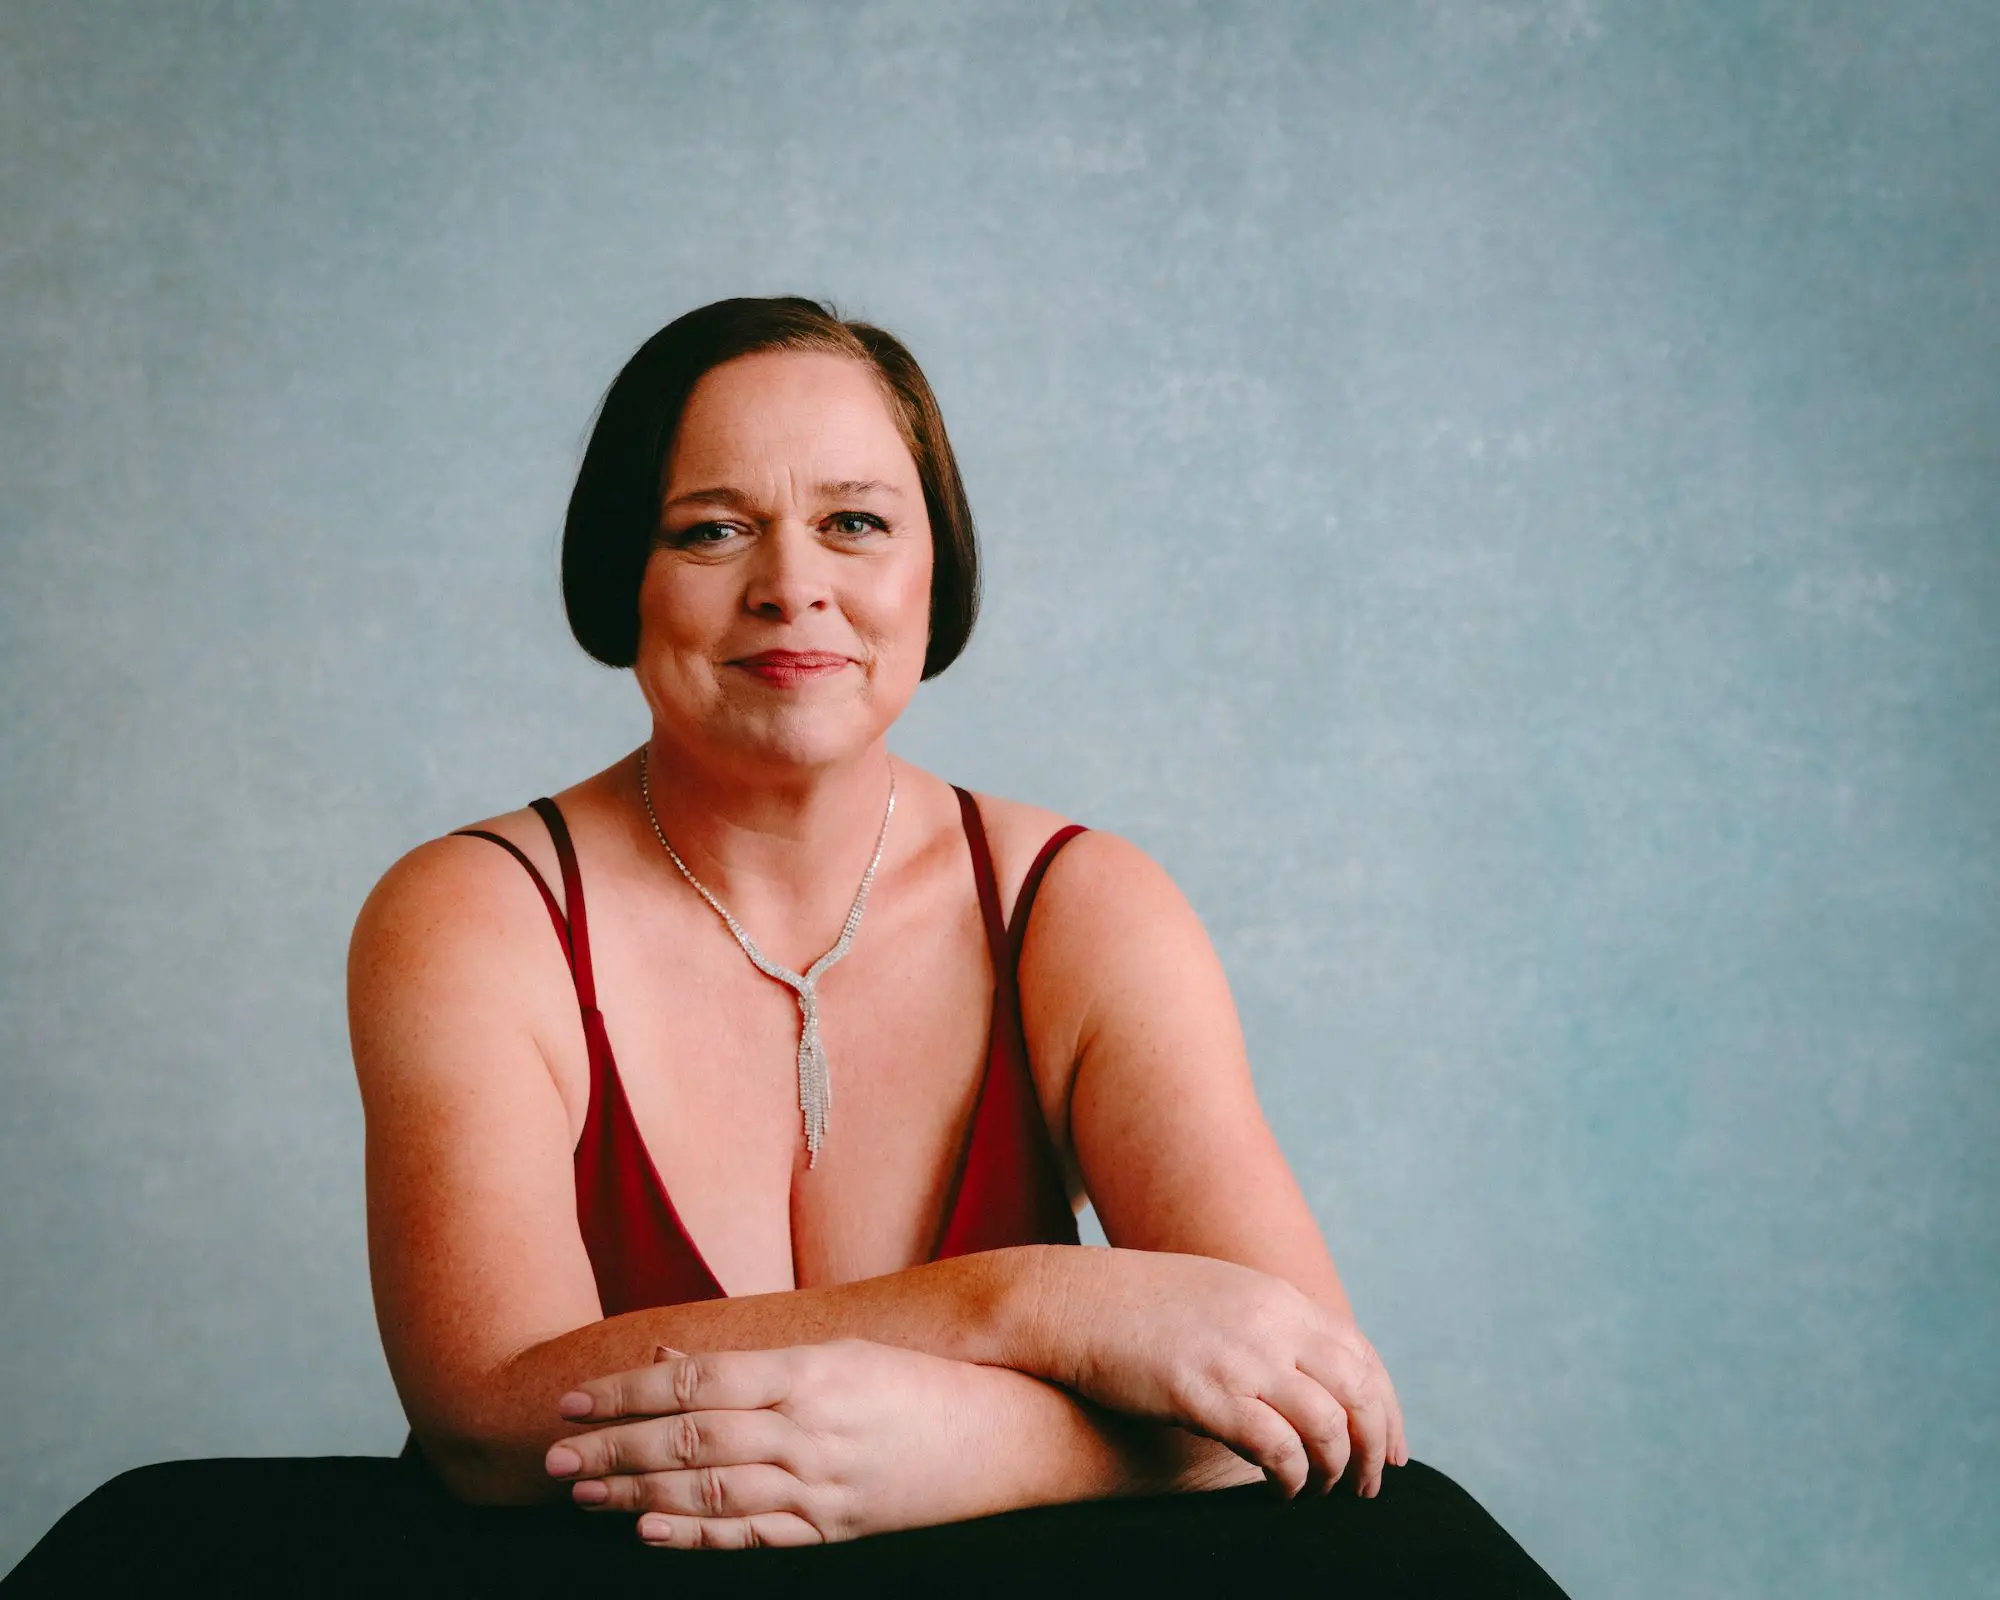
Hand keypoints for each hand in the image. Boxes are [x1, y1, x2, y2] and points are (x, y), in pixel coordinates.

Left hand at [543, 1339, 1024, 1547]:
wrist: (1008, 1436)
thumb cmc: (924, 1383)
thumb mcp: (842, 1352)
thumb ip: (757, 1360)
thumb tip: (675, 1360)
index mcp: (809, 1373)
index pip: (697, 1383)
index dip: (627, 1393)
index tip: (576, 1400)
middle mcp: (808, 1430)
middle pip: (689, 1440)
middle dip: (613, 1449)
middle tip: (553, 1456)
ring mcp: (821, 1486)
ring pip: (709, 1492)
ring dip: (637, 1494)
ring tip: (581, 1494)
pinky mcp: (835, 1529)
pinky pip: (751, 1536)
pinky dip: (694, 1536)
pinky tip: (649, 1531)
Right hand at [1044, 1248, 1407, 1498]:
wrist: (1069, 1301)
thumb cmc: (1136, 1308)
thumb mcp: (1218, 1298)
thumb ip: (1265, 1325)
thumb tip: (1303, 1376)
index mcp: (1277, 1297)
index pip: (1362, 1353)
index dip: (1388, 1406)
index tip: (1391, 1447)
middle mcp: (1271, 1322)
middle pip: (1360, 1390)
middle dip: (1375, 1445)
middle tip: (1369, 1485)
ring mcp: (1241, 1357)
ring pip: (1329, 1425)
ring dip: (1337, 1469)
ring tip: (1323, 1494)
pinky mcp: (1207, 1394)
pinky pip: (1279, 1448)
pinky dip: (1294, 1478)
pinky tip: (1283, 1492)